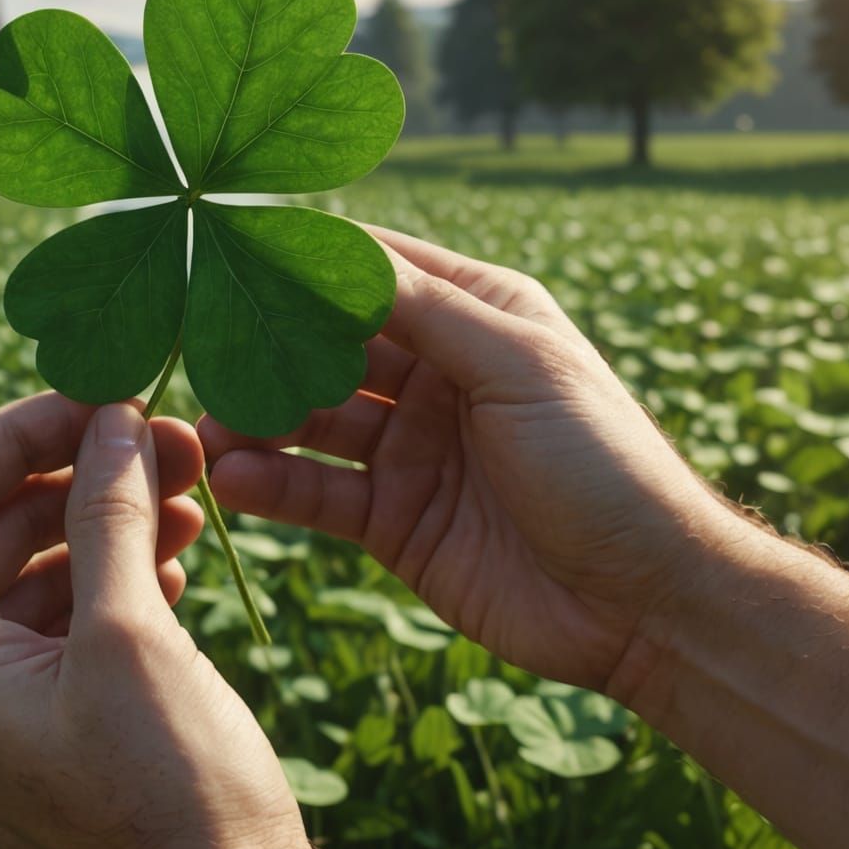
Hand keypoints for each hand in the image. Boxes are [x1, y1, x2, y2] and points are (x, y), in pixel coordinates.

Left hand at [0, 394, 318, 848]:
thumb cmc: (177, 797)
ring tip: (187, 501)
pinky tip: (171, 567)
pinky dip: (103, 591)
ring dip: (97, 530)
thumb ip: (108, 512)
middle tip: (168, 441)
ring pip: (23, 587)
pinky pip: (49, 643)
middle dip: (74, 477)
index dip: (14, 429)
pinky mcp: (32, 752)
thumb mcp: (134, 636)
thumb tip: (110, 418)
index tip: (100, 399)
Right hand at [200, 226, 753, 695]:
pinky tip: (234, 481)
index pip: (373, 271)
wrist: (645, 603)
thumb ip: (425, 311)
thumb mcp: (519, 366)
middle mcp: (435, 375)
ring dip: (257, 422)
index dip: (305, 262)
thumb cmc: (603, 463)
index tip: (230, 255)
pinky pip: (318, 493)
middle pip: (328, 347)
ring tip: (207, 433)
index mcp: (476, 317)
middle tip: (203, 357)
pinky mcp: (393, 520)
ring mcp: (410, 450)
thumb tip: (335, 245)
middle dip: (266, 349)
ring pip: (311, 421)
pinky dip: (273, 485)